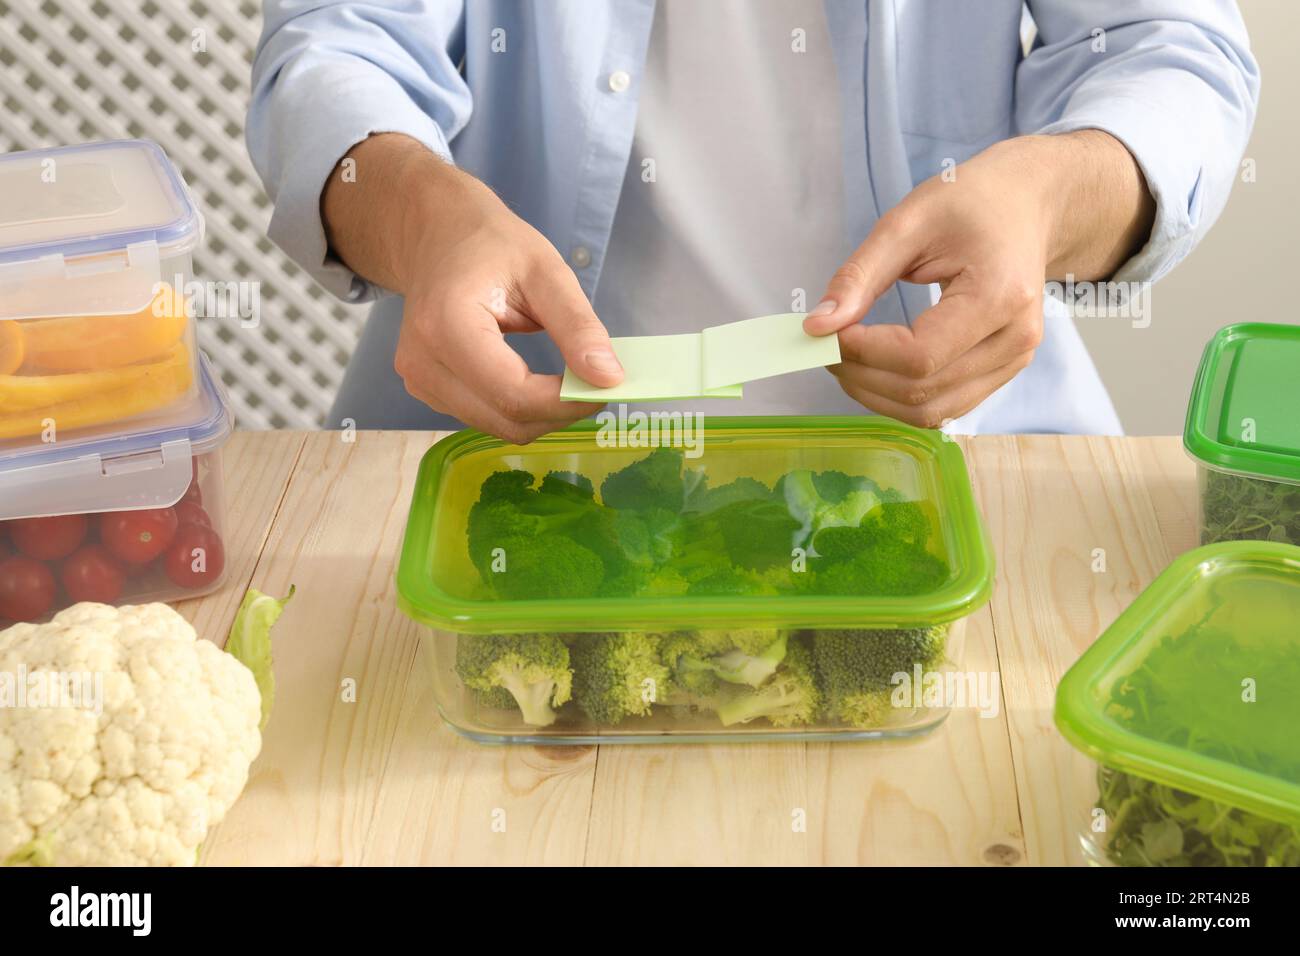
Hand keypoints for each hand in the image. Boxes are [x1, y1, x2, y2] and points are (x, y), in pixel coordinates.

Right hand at [323, 135, 621, 442]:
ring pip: (497, 426)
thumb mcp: (545, 271)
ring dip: (542, 414)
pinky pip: (484, 418)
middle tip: (597, 384)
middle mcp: (422, 362)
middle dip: (559, 412)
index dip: (566, 402)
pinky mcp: (425, 390)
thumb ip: (578, 326)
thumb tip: (609, 378)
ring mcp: (419, 380)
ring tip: (567, 379)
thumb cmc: (489, 244)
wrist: (437, 235)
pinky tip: (536, 382)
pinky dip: (520, 409)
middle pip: (505, 419)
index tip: (606, 387)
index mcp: (446, 324)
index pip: (513, 393)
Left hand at [805, 131, 1153, 427]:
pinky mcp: (1001, 373)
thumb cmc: (972, 203)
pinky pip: (943, 408)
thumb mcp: (908, 222)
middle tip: (824, 344)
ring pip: (930, 413)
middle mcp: (1015, 340)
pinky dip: (897, 397)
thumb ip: (861, 276)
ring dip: (874, 394)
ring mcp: (1013, 362)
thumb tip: (817, 326)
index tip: (826, 332)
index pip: (920, 356)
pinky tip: (874, 368)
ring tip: (844, 357)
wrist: (1026, 206)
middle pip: (922, 391)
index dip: (864, 353)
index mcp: (1000, 296)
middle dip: (860, 375)